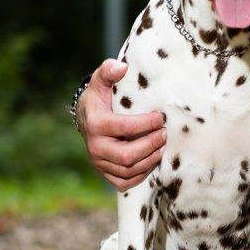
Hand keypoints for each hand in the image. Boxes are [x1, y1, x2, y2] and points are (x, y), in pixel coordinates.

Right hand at [78, 59, 165, 192]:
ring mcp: (99, 162)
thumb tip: (122, 67)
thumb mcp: (100, 80)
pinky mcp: (104, 173)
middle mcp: (95, 147)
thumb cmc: (99, 98)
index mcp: (95, 125)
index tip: (160, 117)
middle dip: (151, 145)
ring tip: (162, 146)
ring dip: (150, 160)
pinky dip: (141, 174)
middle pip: (127, 156)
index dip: (147, 124)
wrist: (86, 117)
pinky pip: (125, 182)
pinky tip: (152, 160)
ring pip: (129, 170)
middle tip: (164, 134)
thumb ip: (109, 70)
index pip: (125, 128)